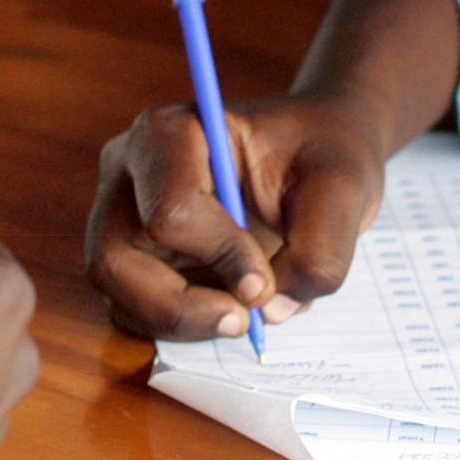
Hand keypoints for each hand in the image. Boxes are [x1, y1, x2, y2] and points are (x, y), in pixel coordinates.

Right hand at [86, 96, 388, 340]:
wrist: (313, 156)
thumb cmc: (322, 154)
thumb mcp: (343, 189)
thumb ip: (317, 253)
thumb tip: (268, 310)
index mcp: (169, 133)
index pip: (170, 211)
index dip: (221, 257)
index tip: (268, 279)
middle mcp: (129, 173)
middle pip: (116, 261)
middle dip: (179, 307)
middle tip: (243, 321)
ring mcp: (121, 217)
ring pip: (118, 295)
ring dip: (182, 322)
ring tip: (242, 314)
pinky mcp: (132, 256)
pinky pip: (133, 311)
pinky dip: (179, 326)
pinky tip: (226, 306)